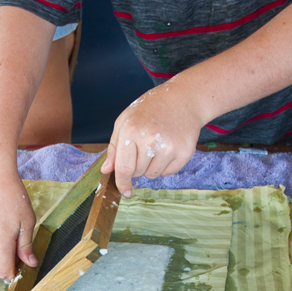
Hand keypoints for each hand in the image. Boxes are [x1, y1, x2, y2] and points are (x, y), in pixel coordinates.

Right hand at [0, 169, 37, 279]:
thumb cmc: (14, 197)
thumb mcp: (27, 222)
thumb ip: (26, 246)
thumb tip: (30, 264)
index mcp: (0, 242)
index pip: (3, 271)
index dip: (13, 273)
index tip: (20, 266)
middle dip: (4, 267)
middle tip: (15, 254)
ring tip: (6, 243)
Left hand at [101, 80, 201, 195]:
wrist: (183, 99)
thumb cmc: (150, 109)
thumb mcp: (125, 121)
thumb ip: (114, 148)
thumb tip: (106, 170)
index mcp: (131, 131)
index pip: (123, 169)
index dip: (122, 183)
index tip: (124, 191)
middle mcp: (150, 140)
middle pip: (138, 173)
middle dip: (138, 166)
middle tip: (144, 147)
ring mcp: (169, 147)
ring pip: (153, 175)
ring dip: (151, 166)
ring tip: (156, 146)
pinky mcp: (184, 152)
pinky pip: (168, 173)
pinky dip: (166, 165)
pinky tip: (168, 147)